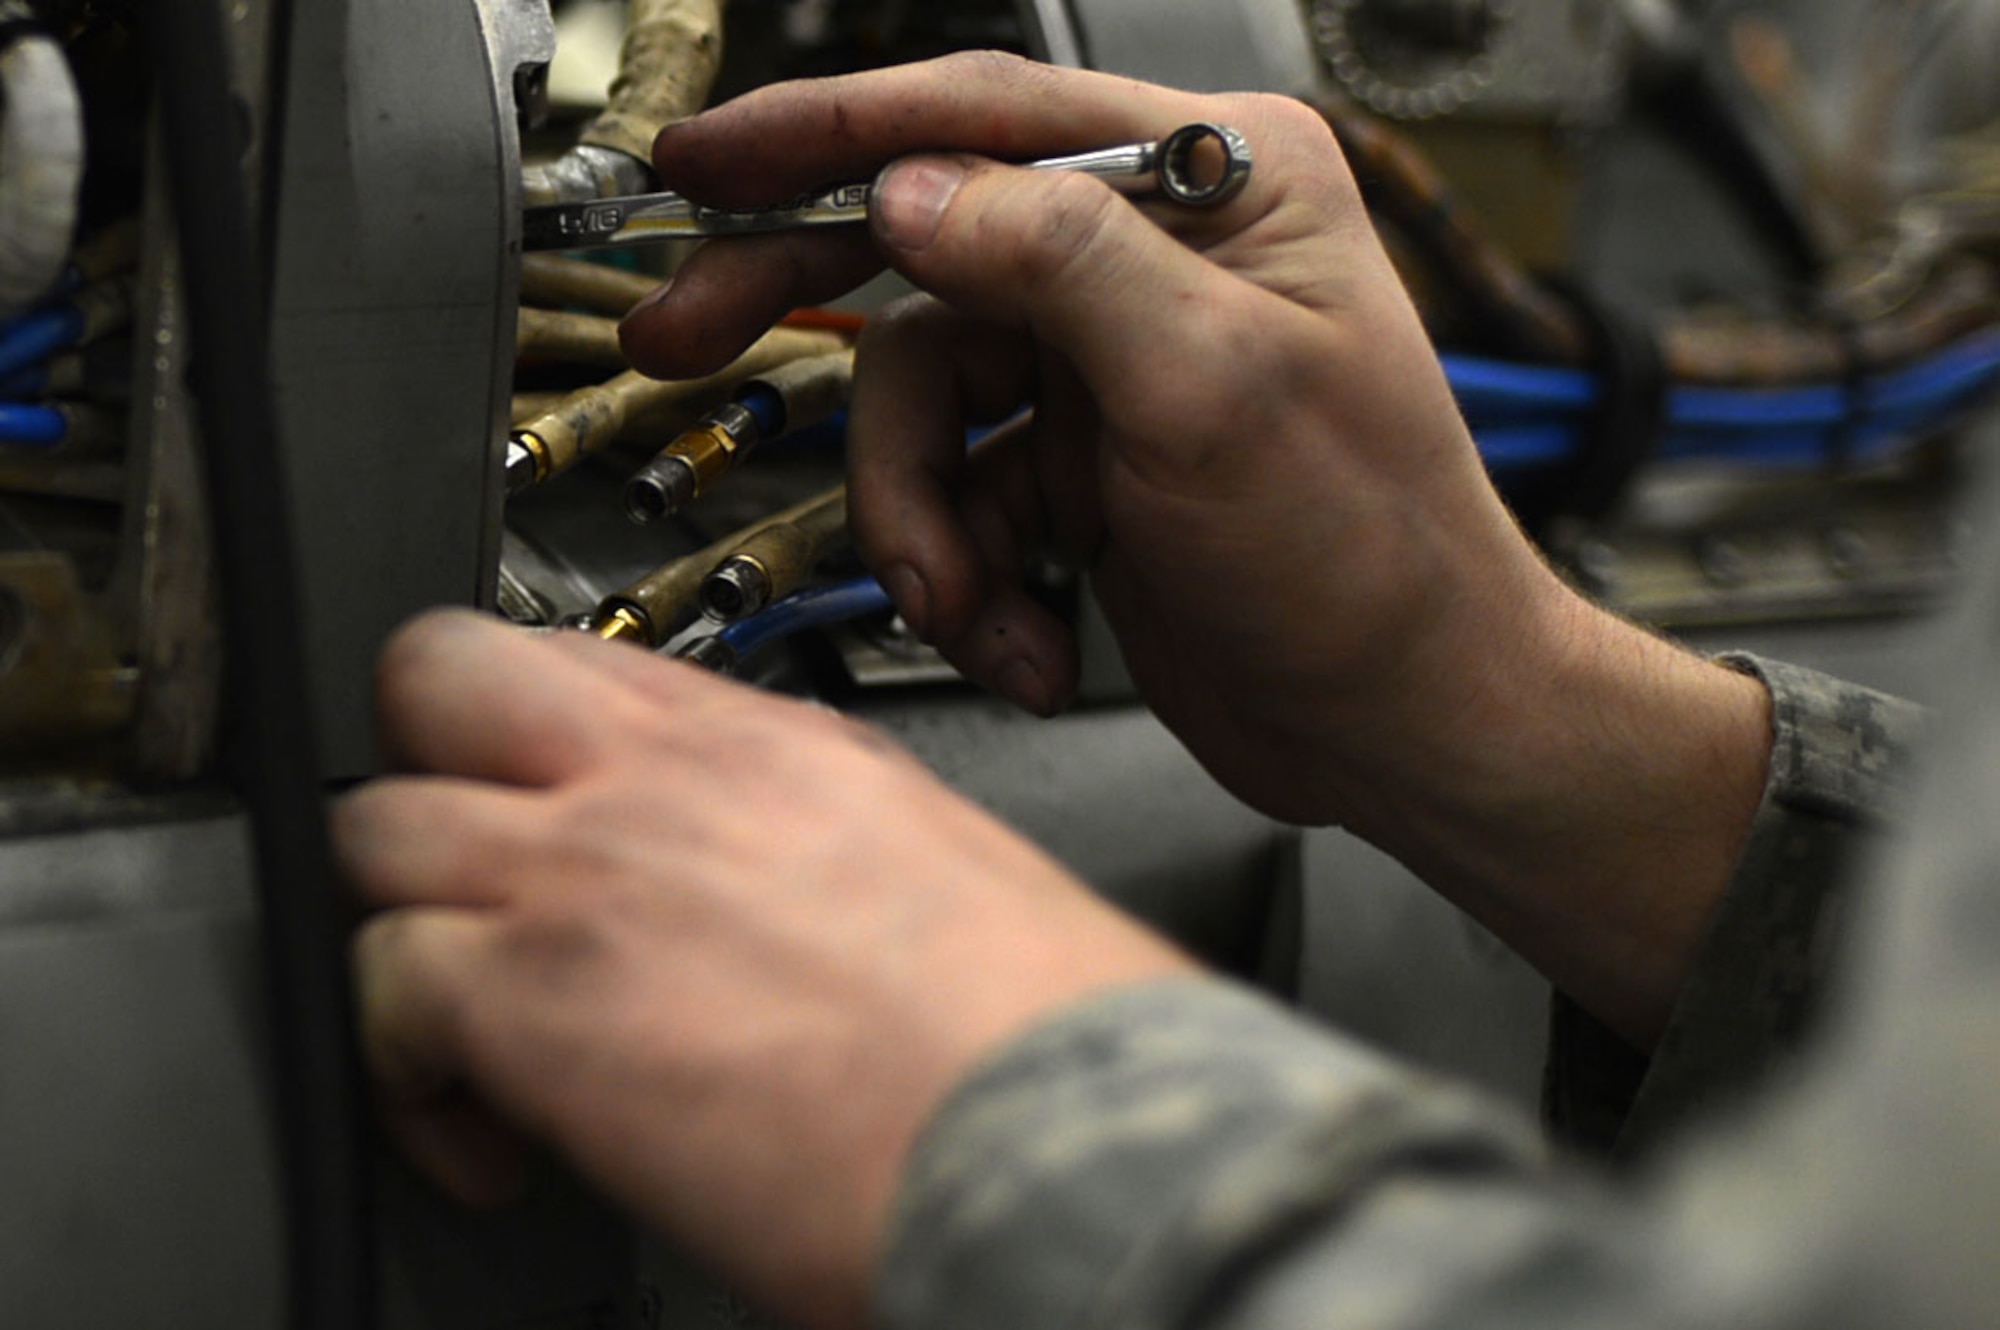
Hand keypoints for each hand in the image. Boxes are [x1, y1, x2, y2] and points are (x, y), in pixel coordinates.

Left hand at [336, 611, 1190, 1329]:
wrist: (1061, 1133)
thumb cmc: (1037, 1031)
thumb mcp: (934, 862)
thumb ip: (808, 838)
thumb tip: (758, 883)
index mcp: (775, 745)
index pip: (577, 662)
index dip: (528, 738)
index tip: (534, 807)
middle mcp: (667, 778)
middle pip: (436, 677)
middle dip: (420, 768)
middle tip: (468, 877)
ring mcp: (589, 870)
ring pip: (372, 829)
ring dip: (403, 932)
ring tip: (468, 1037)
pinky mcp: (537, 998)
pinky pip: (378, 989)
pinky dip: (403, 1073)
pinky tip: (489, 1135)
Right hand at [621, 52, 1552, 825]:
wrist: (1402, 727)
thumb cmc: (1374, 558)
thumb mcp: (1215, 386)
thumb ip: (1059, 261)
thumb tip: (912, 189)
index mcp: (1217, 181)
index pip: (989, 118)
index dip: (831, 132)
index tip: (710, 159)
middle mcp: (1154, 258)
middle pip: (923, 247)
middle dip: (804, 307)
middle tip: (687, 331)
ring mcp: (1106, 369)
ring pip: (921, 404)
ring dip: (920, 519)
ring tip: (964, 600)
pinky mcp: (1077, 471)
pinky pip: (956, 498)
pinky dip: (969, 579)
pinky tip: (1024, 636)